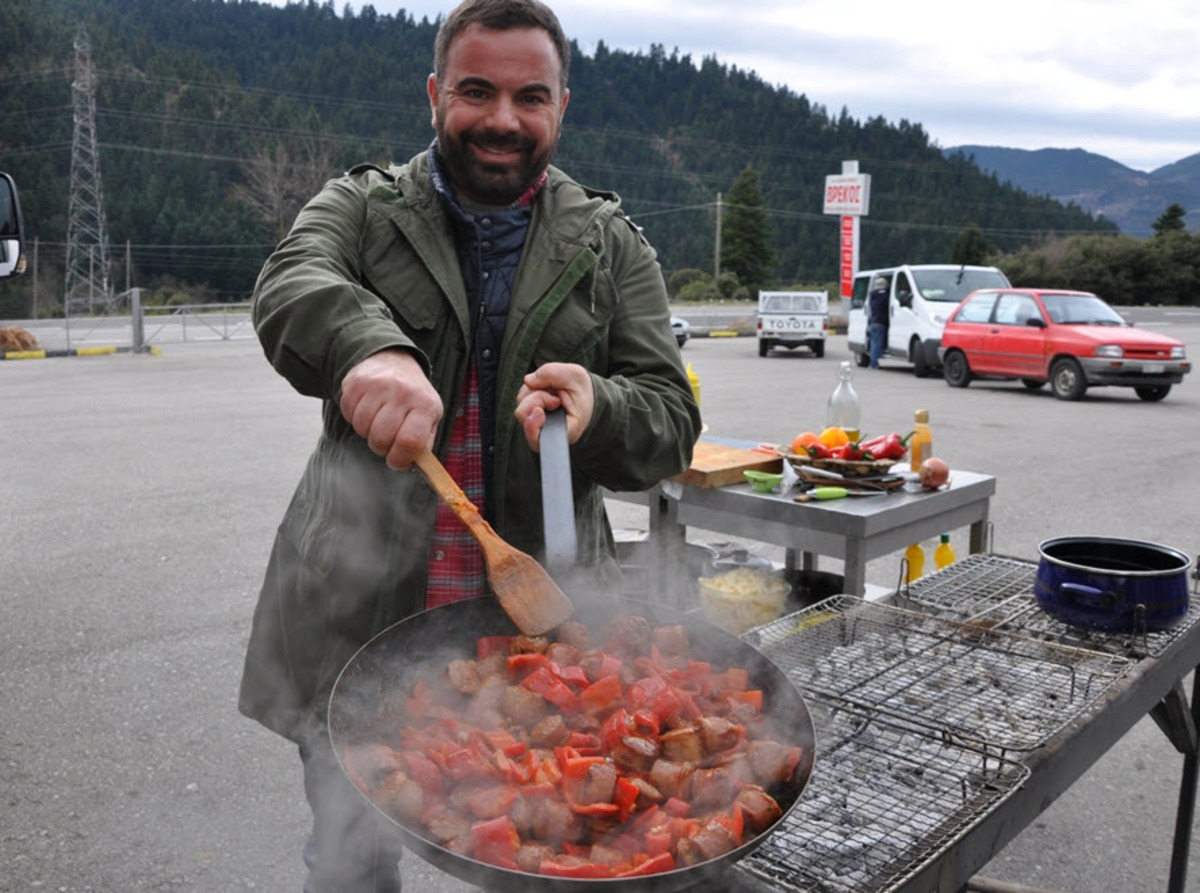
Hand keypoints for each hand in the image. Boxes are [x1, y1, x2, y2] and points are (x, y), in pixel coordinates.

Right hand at [339, 349, 442, 468]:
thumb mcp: (429, 416)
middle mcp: (403, 392)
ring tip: (376, 422)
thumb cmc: (413, 397)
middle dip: (381, 447)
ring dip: (366, 432)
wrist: (393, 361)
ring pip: (362, 427)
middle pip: (382, 438)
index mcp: (425, 405)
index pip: (409, 441)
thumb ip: (423, 443)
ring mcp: (378, 385)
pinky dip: (354, 418)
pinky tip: (366, 409)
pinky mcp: (356, 381)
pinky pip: (348, 413)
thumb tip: (413, 465)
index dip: (399, 459)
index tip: (396, 461)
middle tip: (385, 440)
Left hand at [514, 362, 593, 450]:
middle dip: (535, 399)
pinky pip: (520, 402)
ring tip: (551, 393)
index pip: (540, 440)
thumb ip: (551, 373)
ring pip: (521, 408)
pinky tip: (544, 392)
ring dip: (533, 394)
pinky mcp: (530, 417)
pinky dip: (530, 392)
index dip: (533, 427)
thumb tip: (528, 381)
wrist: (584, 391)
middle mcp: (549, 433)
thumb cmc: (581, 387)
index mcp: (567, 430)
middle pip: (524, 418)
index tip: (539, 410)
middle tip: (554, 397)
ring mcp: (537, 426)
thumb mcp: (573, 374)